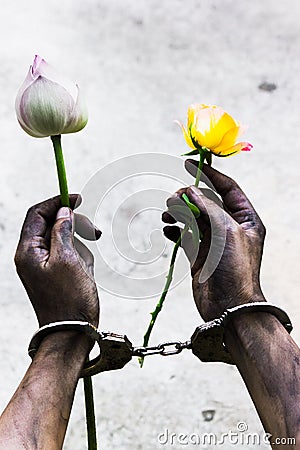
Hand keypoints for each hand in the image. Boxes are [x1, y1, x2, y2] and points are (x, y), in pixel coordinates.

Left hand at [14, 195, 100, 327]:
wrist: (72, 333)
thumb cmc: (70, 299)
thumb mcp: (68, 259)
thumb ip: (62, 230)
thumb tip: (63, 211)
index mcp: (28, 251)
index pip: (37, 214)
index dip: (57, 202)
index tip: (78, 198)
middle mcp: (31, 256)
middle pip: (52, 224)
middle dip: (74, 225)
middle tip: (95, 232)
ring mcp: (43, 266)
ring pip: (63, 239)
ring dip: (80, 243)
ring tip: (88, 262)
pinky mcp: (55, 274)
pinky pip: (69, 254)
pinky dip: (80, 256)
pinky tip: (86, 271)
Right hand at [162, 160, 265, 320]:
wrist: (229, 306)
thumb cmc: (235, 268)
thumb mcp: (225, 230)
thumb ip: (207, 206)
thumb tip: (188, 191)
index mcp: (245, 218)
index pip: (227, 188)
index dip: (209, 174)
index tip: (189, 164)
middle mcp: (230, 227)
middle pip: (207, 201)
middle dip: (188, 197)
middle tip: (173, 199)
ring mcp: (214, 241)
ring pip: (193, 217)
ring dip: (179, 212)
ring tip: (167, 215)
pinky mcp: (199, 254)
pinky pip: (185, 234)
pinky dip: (175, 229)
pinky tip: (167, 229)